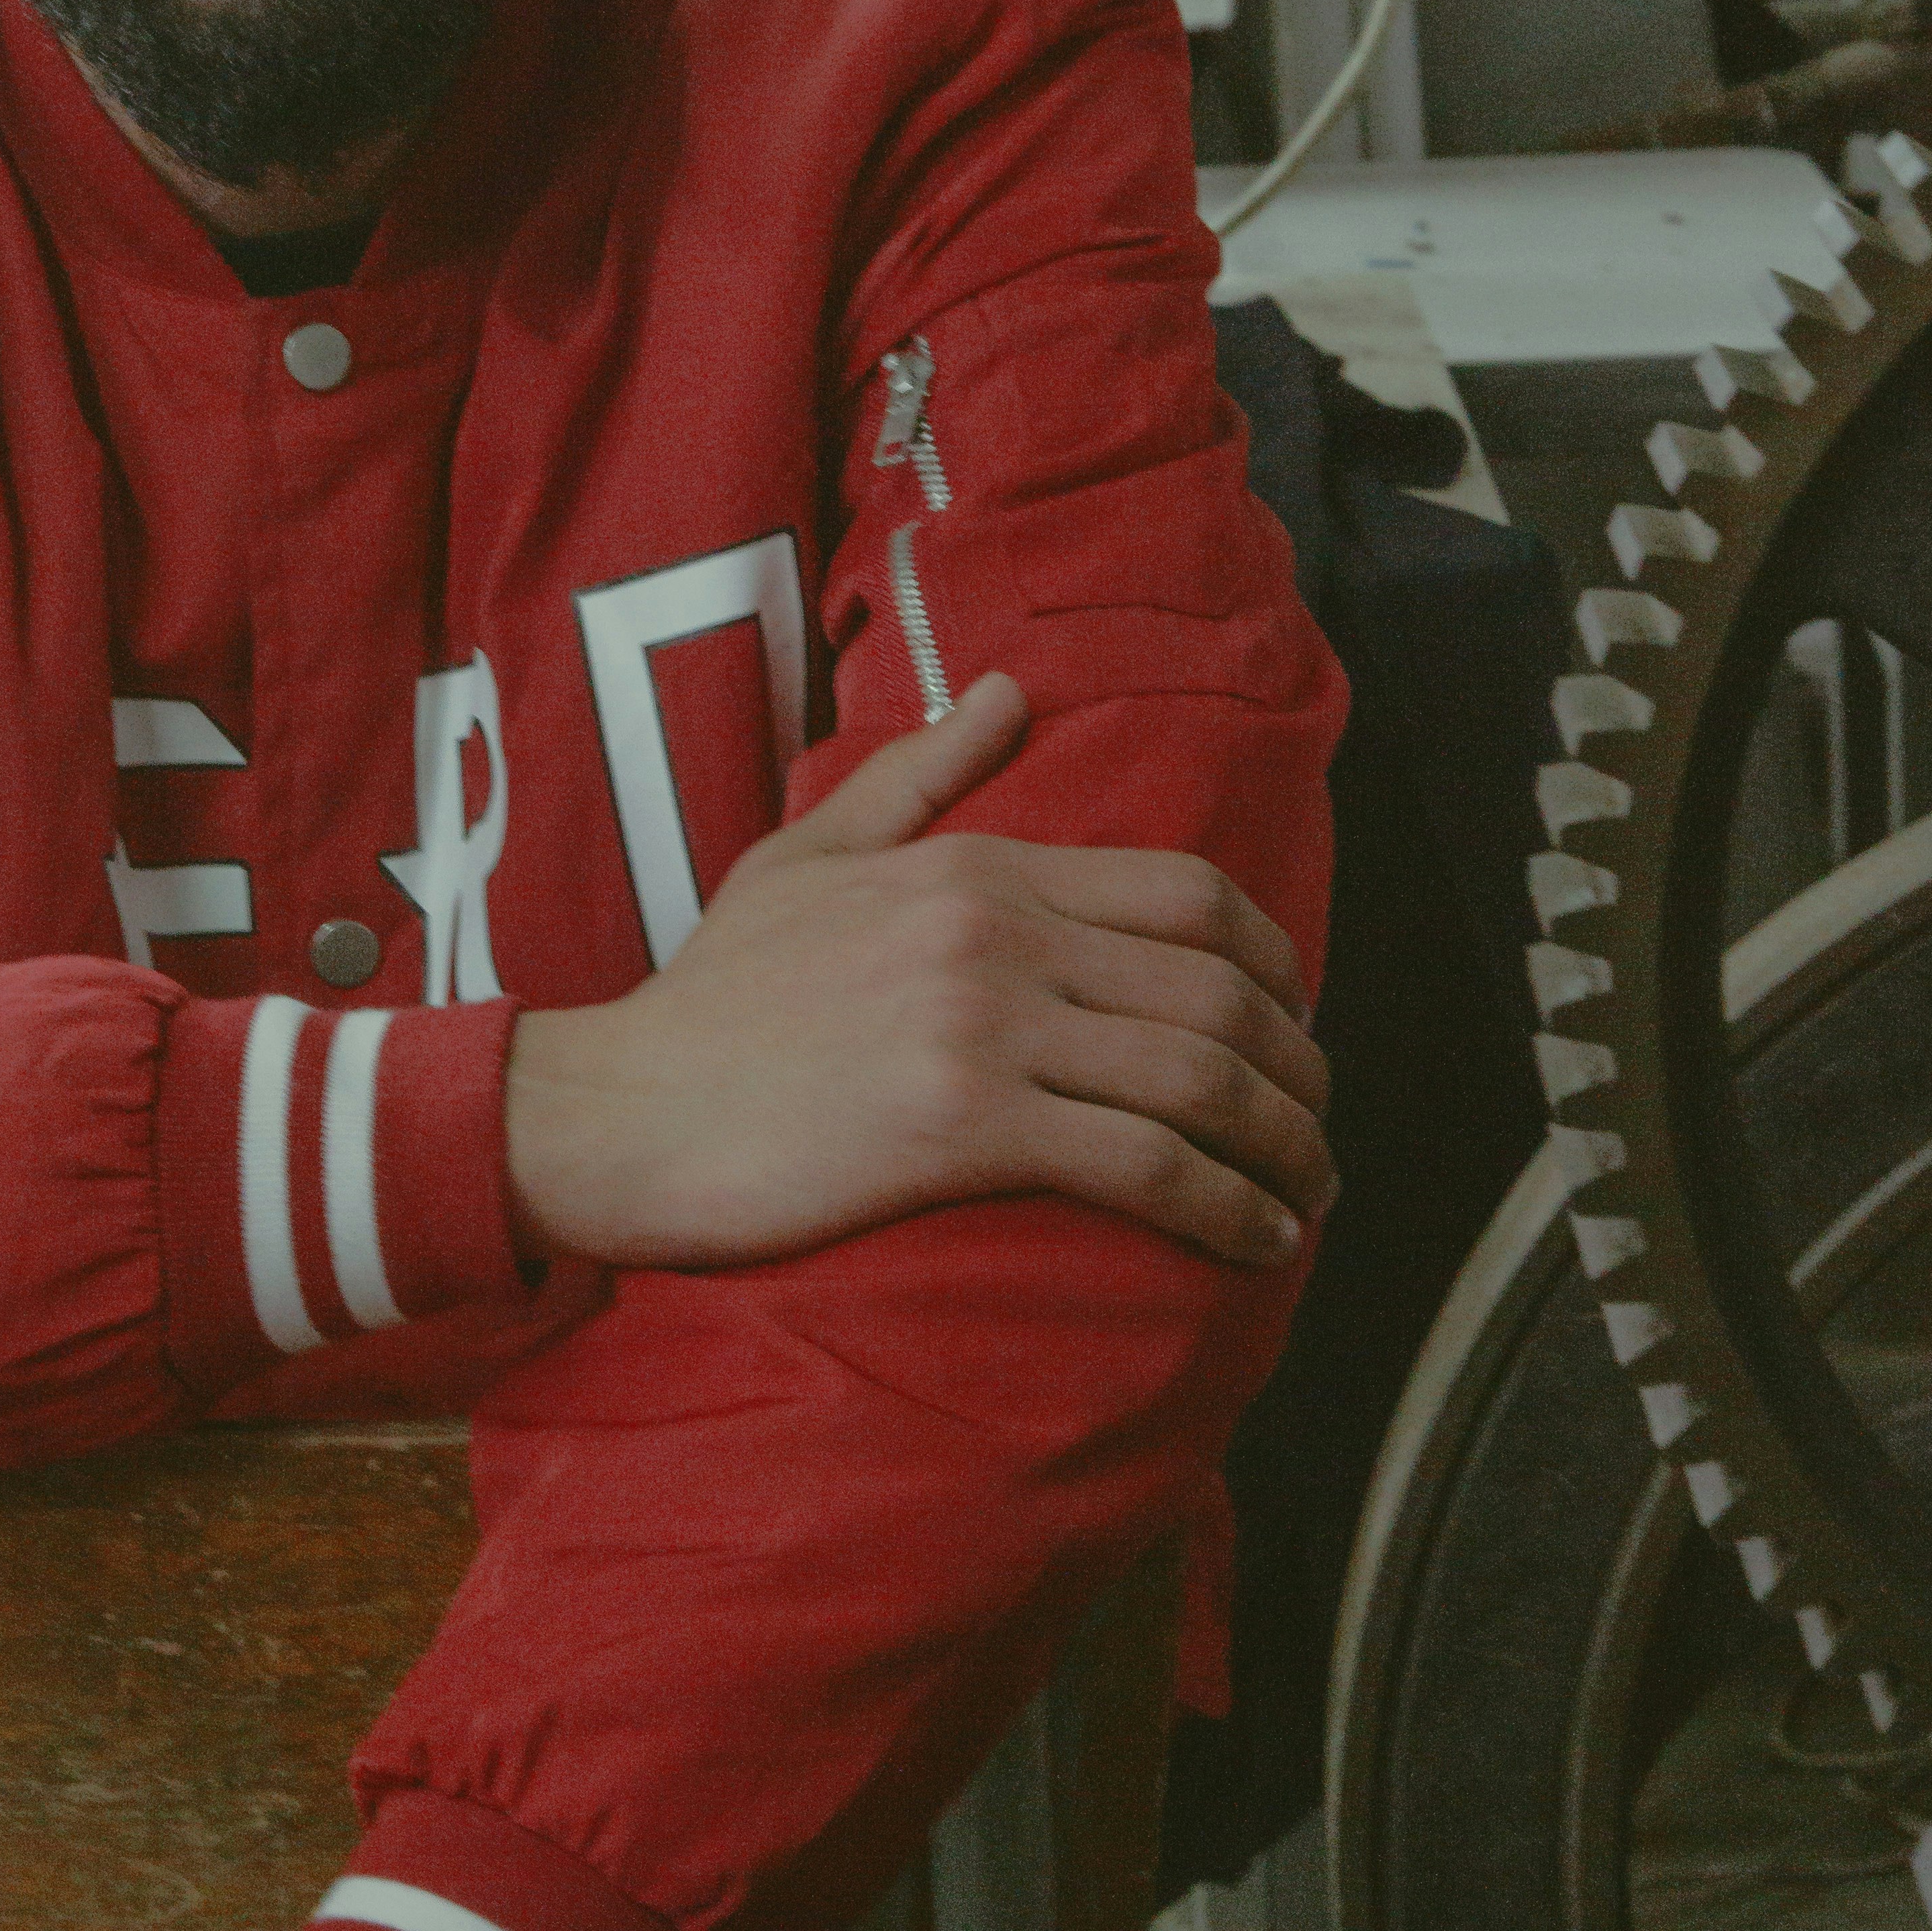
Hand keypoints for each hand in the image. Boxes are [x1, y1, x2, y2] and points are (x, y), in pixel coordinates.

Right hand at [502, 671, 1331, 1278]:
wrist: (614, 1108)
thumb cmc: (707, 1000)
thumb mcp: (805, 856)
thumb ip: (918, 778)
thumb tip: (1011, 690)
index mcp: (974, 867)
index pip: (1186, 896)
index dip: (1274, 964)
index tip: (1296, 1022)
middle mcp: (996, 934)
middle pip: (1216, 991)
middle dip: (1297, 1069)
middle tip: (1317, 1127)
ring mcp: (981, 1028)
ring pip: (1198, 1079)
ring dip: (1282, 1146)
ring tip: (1305, 1194)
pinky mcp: (963, 1129)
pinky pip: (1143, 1166)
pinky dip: (1224, 1206)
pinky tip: (1256, 1239)